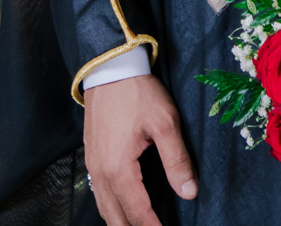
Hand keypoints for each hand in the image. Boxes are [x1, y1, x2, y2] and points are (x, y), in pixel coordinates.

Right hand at [81, 74, 196, 225]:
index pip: (137, 211)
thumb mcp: (165, 123)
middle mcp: (100, 173)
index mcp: (118, 168)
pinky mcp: (91, 157)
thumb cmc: (138, 93)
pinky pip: (99, 193)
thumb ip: (177, 160)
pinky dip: (111, 208)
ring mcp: (92, 165)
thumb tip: (189, 192)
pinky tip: (123, 208)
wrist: (110, 69)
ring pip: (104, 207)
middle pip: (115, 217)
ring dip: (120, 222)